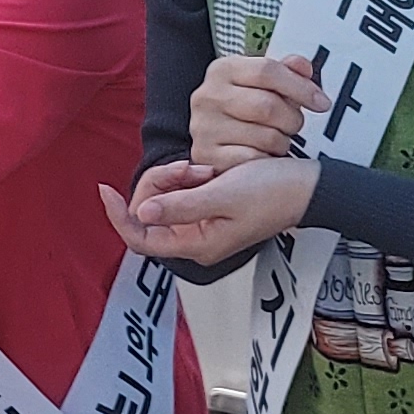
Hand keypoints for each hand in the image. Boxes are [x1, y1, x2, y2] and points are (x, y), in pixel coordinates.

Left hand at [98, 155, 317, 267]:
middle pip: (149, 213)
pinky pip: (182, 191)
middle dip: (159, 184)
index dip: (118, 216)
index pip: (139, 239)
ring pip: (164, 198)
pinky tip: (208, 170)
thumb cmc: (274, 193)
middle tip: (186, 168)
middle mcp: (196, 239)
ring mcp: (202, 224)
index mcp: (197, 245)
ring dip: (176, 177)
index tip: (106, 190)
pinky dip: (188, 176)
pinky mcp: (209, 208)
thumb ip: (181, 206)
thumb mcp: (223, 195)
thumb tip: (143, 214)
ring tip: (204, 170)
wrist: (307, 187)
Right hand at [191, 52, 327, 169]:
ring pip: (266, 137)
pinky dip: (266, 160)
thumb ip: (285, 71)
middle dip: (292, 119)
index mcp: (223, 70)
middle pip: (269, 106)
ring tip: (274, 139)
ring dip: (281, 142)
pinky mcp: (207, 156)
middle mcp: (208, 96)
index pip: (267, 71)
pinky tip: (262, 153)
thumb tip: (303, 67)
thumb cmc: (238, 108)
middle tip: (293, 124)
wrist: (207, 138)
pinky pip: (255, 160)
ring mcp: (205, 127)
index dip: (300, 87)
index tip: (321, 102)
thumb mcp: (258, 83)